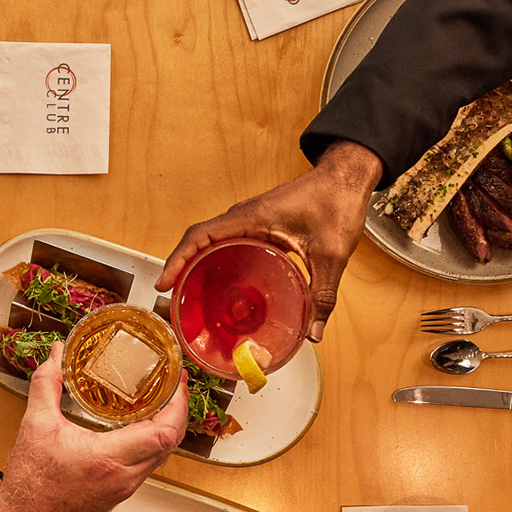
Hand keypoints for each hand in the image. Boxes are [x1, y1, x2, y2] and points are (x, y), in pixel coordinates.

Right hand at [0, 346, 188, 511]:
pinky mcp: (121, 492)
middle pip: (171, 443)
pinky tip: (143, 426)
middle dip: (179, 412)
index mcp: (108, 459)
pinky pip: (149, 464)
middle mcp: (124, 476)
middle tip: (176, 385)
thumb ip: (47, 385)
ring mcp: (125, 487)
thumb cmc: (31, 485)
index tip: (178, 382)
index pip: (163, 433)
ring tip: (163, 400)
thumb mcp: (35, 426)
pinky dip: (153, 442)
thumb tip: (56, 354)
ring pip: (162, 455)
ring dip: (168, 428)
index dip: (178, 406)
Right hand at [155, 140, 382, 342]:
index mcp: (253, 217)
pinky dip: (216, 260)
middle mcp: (244, 216)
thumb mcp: (332, 255)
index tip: (164, 283)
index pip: (201, 235)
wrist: (346, 177)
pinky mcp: (259, 224)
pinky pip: (228, 242)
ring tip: (189, 296)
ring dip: (195, 264)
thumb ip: (322, 295)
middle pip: (199, 240)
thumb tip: (313, 333)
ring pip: (211, 241)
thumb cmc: (337, 203)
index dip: (178, 258)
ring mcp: (250, 219)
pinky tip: (221, 285)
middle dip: (181, 267)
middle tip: (174, 300)